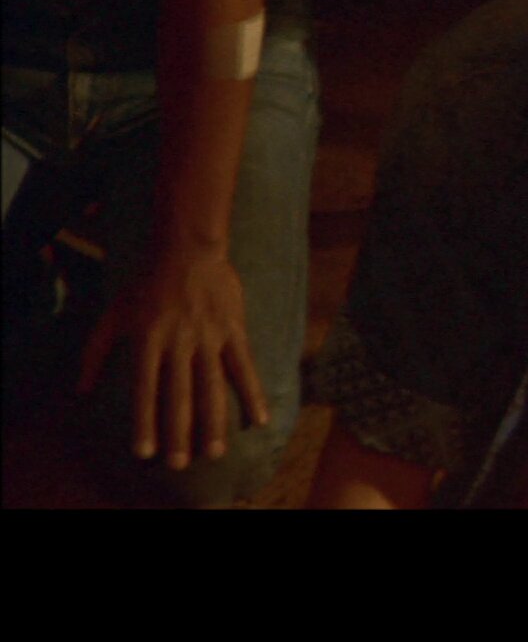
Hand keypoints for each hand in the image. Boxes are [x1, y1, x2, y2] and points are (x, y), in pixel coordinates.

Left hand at [77, 246, 268, 468]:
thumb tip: (81, 392)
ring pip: (213, 386)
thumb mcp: (113, 314)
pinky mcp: (234, 331)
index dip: (145, 422)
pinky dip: (253, 394)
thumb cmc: (146, 282)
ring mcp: (209, 337)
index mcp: (148, 339)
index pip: (146, 389)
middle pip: (180, 394)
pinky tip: (260, 420)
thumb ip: (95, 353)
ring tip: (215, 452)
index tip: (145, 453)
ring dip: (215, 422)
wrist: (188, 248)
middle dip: (180, 432)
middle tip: (181, 464)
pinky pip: (245, 367)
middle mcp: (179, 342)